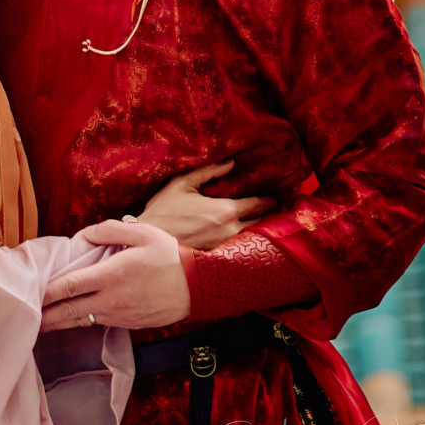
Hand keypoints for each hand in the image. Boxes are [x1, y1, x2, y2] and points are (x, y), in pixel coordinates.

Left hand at [41, 219, 189, 330]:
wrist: (197, 287)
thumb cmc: (168, 256)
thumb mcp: (141, 233)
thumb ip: (108, 231)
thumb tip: (85, 234)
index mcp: (111, 275)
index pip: (71, 285)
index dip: (48, 290)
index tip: (30, 292)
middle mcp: (111, 299)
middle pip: (70, 310)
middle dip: (46, 315)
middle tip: (25, 316)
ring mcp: (119, 315)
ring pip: (82, 320)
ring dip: (60, 321)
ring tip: (41, 323)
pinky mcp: (128, 324)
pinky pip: (98, 323)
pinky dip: (81, 321)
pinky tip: (72, 318)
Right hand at [139, 159, 273, 249]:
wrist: (151, 242)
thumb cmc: (164, 211)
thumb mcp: (183, 183)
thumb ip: (208, 172)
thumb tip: (231, 164)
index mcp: (225, 210)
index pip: (257, 205)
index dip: (267, 200)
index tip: (273, 198)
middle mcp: (231, 231)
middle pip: (259, 223)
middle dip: (266, 216)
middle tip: (271, 210)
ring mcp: (226, 248)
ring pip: (250, 238)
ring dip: (256, 230)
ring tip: (260, 224)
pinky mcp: (219, 260)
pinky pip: (238, 249)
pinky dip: (243, 243)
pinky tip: (243, 240)